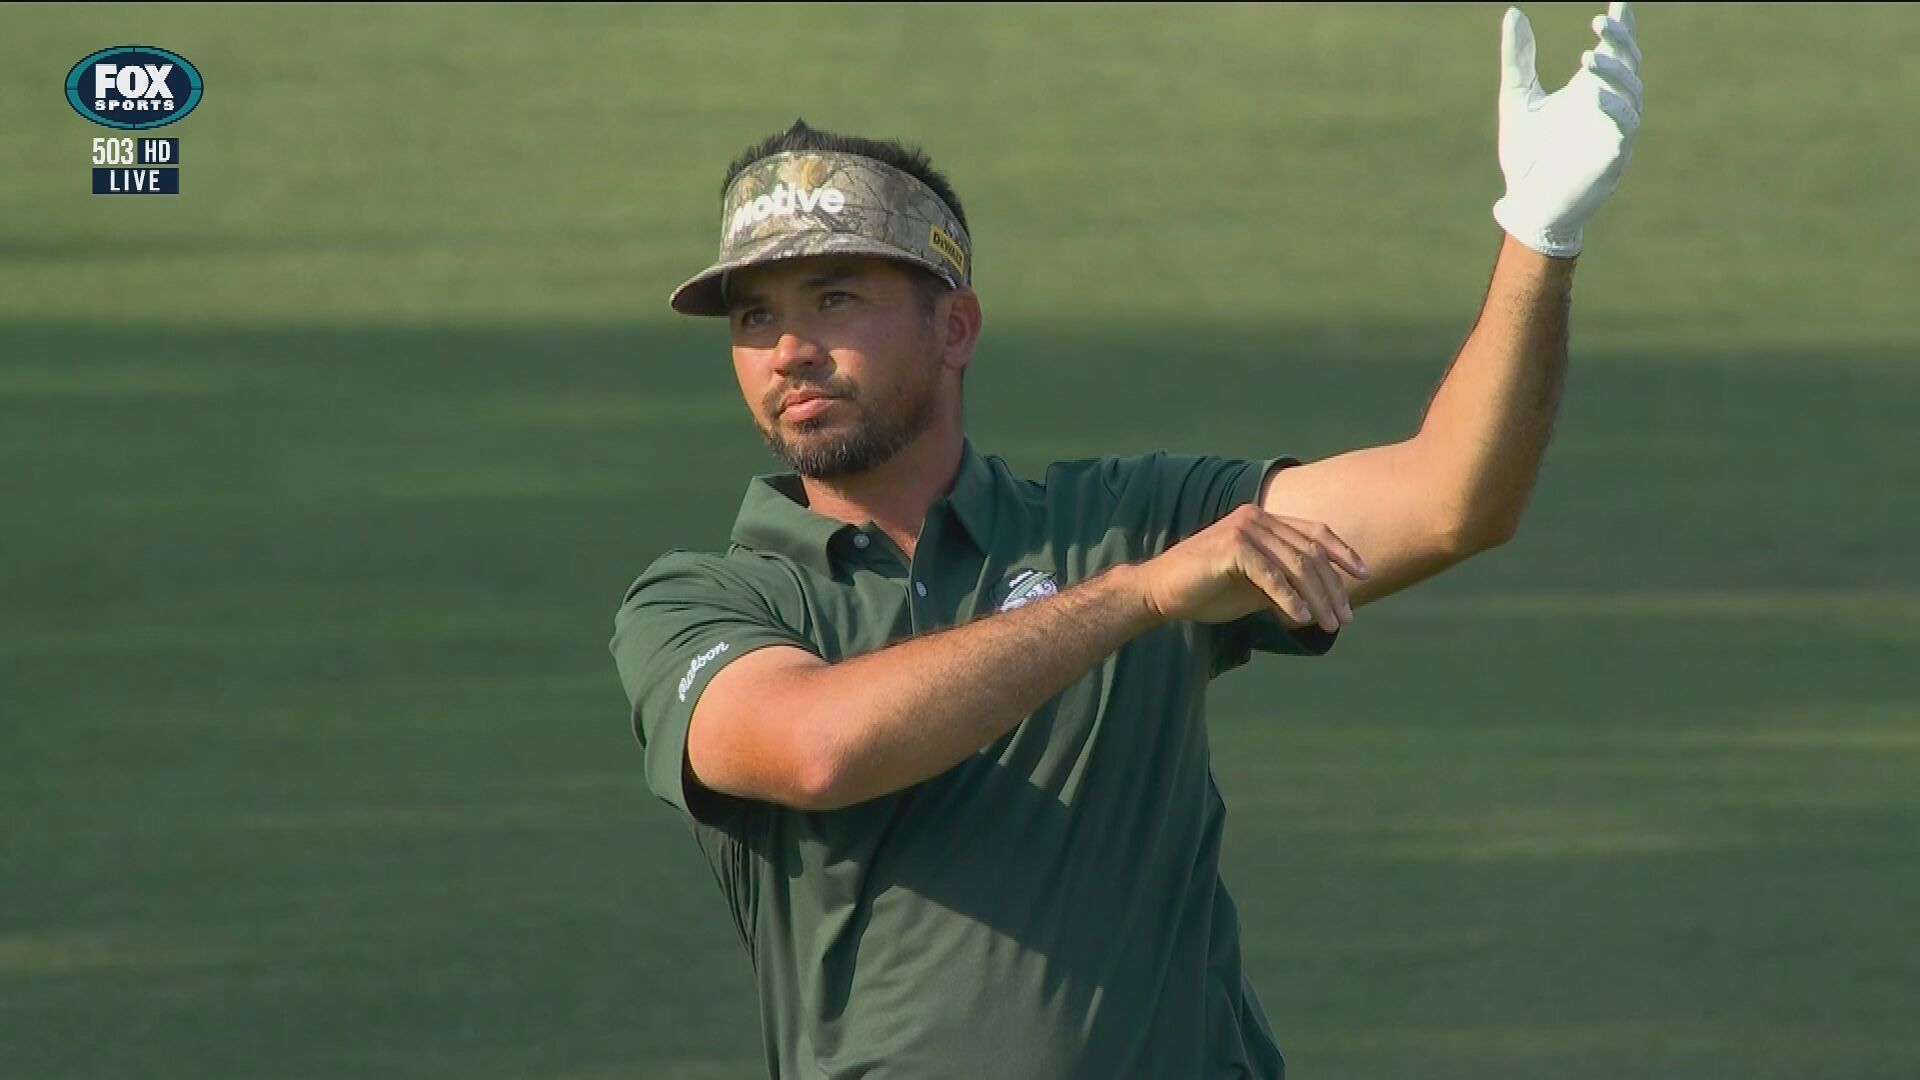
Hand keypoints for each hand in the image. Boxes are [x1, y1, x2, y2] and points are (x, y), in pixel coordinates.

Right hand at [1137, 505, 1369, 632]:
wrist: (1159, 592)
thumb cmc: (1205, 590)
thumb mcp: (1255, 585)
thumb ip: (1285, 583)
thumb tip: (1322, 600)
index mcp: (1263, 520)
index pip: (1314, 531)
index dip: (1342, 553)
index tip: (1365, 576)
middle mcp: (1256, 517)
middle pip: (1310, 552)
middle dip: (1333, 588)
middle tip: (1345, 618)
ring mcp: (1244, 528)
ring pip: (1296, 565)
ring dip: (1317, 598)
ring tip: (1329, 625)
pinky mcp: (1232, 547)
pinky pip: (1272, 576)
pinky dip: (1290, 599)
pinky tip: (1301, 618)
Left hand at [1492, 2, 1642, 257]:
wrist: (1526, 204)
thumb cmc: (1526, 156)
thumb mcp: (1516, 98)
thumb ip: (1518, 59)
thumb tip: (1514, 12)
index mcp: (1590, 90)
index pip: (1614, 51)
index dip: (1621, 27)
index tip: (1619, 2)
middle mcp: (1608, 105)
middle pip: (1629, 63)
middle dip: (1621, 40)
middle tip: (1601, 21)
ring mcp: (1614, 130)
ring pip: (1631, 91)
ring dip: (1615, 72)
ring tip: (1589, 56)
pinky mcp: (1613, 156)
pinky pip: (1624, 126)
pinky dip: (1614, 108)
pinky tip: (1593, 94)